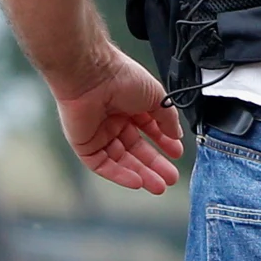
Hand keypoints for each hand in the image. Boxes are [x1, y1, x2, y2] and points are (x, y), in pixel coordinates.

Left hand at [55, 52, 184, 193]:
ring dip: (140, 173)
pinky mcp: (84, 144)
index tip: (176, 153)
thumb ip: (168, 118)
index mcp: (129, 104)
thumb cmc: (119, 75)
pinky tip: (137, 182)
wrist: (91, 74)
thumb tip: (176, 134)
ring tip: (158, 186)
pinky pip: (102, 165)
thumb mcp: (156, 96)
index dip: (163, 142)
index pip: (148, 129)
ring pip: (121, 160)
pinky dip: (120, 175)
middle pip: (135, 149)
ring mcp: (98, 132)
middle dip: (154, 165)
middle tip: (169, 178)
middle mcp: (113, 118)